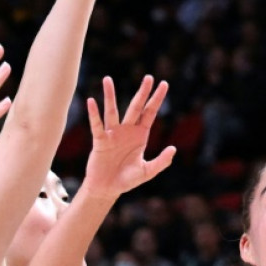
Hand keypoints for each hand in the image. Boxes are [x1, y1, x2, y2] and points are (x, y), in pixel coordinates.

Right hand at [83, 75, 175, 198]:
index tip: (164, 84)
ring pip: (112, 111)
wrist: (107, 189)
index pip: (150, 113)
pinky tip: (91, 101)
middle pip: (136, 107)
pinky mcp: (100, 141)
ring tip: (108, 79)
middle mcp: (127, 130)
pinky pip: (97, 125)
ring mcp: (113, 134)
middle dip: (143, 93)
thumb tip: (173, 148)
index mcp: (140, 135)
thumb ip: (161, 161)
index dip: (157, 99)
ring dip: (110, 95)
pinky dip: (94, 114)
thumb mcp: (147, 171)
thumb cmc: (127, 179)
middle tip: (149, 77)